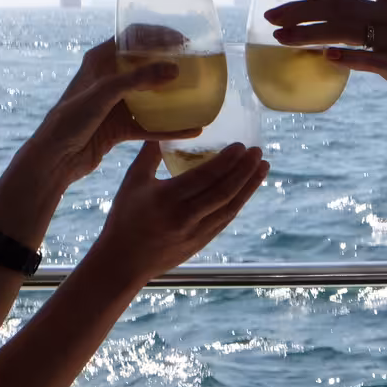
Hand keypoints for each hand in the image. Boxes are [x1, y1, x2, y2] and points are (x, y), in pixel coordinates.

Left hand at [13, 39, 201, 187]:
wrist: (54, 160)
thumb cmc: (70, 119)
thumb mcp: (104, 93)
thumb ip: (138, 79)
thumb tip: (174, 70)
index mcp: (100, 61)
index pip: (132, 37)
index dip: (157, 35)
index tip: (182, 40)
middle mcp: (109, 79)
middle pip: (145, 65)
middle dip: (170, 64)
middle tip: (196, 65)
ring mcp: (115, 105)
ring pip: (151, 96)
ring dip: (172, 97)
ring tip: (198, 94)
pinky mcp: (119, 128)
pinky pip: (150, 125)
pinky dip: (169, 128)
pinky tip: (192, 129)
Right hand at [89, 141, 269, 282]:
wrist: (123, 262)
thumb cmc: (125, 218)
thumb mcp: (132, 182)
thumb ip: (149, 154)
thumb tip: (162, 125)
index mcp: (166, 198)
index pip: (204, 177)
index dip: (227, 161)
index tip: (241, 146)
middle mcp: (184, 216)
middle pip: (223, 191)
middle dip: (244, 170)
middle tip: (258, 151)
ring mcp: (195, 233)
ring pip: (229, 207)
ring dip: (249, 186)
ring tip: (262, 167)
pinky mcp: (200, 243)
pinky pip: (225, 220)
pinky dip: (238, 203)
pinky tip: (247, 190)